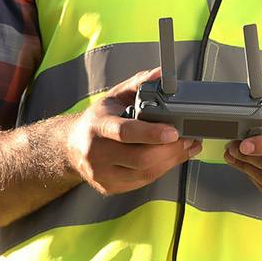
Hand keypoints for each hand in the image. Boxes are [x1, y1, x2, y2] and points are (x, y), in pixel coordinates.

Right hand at [64, 67, 201, 195]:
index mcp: (98, 126)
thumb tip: (162, 73)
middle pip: (140, 158)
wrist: (72, 145)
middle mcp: (96, 153)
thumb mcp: (116, 95)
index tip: (173, 131)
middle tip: (189, 138)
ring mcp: (102, 174)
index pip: (125, 132)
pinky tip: (172, 158)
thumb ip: (139, 82)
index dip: (151, 133)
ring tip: (187, 146)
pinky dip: (162, 170)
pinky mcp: (109, 187)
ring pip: (144, 173)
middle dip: (170, 149)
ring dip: (171, 161)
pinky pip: (142, 181)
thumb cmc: (99, 118)